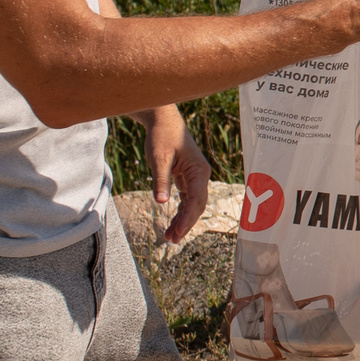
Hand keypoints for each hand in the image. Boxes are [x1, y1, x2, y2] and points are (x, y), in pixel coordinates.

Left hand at [144, 104, 211, 244]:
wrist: (163, 120)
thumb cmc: (162, 136)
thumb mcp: (159, 158)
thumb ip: (161, 180)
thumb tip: (162, 202)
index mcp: (199, 171)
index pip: (196, 201)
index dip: (187, 219)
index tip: (177, 232)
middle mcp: (201, 176)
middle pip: (196, 206)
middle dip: (185, 223)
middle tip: (171, 240)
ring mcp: (194, 177)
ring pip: (191, 204)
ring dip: (182, 220)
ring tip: (169, 236)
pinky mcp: (186, 177)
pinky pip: (186, 198)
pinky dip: (179, 211)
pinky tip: (172, 222)